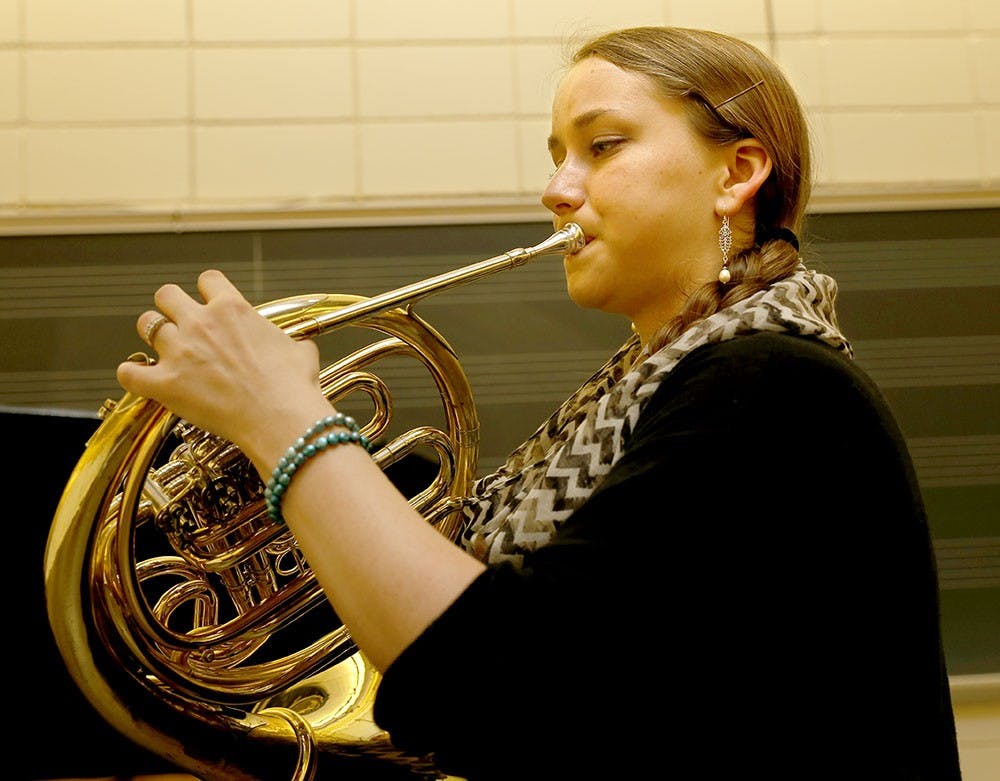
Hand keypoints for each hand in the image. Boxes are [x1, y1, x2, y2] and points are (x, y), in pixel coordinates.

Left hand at [117, 269, 331, 469]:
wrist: (280, 418)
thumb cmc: (294, 387)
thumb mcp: (302, 353)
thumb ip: (293, 343)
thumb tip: (300, 348)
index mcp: (234, 309)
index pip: (208, 279)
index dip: (208, 289)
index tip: (211, 302)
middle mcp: (201, 323)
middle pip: (166, 294)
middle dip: (171, 306)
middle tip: (180, 324)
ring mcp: (179, 352)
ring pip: (146, 325)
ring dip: (153, 336)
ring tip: (163, 350)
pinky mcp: (165, 384)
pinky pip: (129, 372)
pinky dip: (131, 374)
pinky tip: (139, 378)